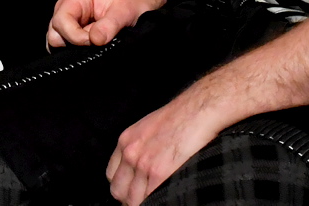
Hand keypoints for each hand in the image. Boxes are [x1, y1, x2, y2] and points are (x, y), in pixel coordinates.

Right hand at [47, 0, 165, 48]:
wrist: (134, 3)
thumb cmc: (128, 3)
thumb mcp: (123, 12)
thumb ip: (109, 25)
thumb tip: (95, 40)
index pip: (61, 21)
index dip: (75, 36)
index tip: (94, 42)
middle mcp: (66, 7)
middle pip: (55, 32)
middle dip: (73, 43)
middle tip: (95, 43)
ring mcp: (67, 20)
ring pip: (57, 40)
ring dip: (74, 47)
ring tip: (94, 44)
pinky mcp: (70, 31)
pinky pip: (64, 44)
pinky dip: (74, 50)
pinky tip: (90, 47)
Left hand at [105, 92, 223, 204]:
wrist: (196, 111)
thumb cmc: (178, 118)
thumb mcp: (146, 128)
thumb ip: (138, 148)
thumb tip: (138, 169)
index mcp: (125, 141)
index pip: (111, 175)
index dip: (123, 186)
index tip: (131, 191)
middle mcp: (130, 154)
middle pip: (118, 191)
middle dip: (129, 198)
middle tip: (143, 199)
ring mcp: (143, 165)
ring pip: (133, 200)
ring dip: (143, 202)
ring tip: (156, 199)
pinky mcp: (159, 174)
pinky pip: (150, 199)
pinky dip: (156, 202)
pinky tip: (165, 198)